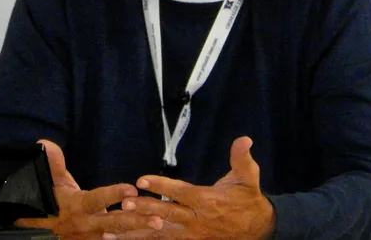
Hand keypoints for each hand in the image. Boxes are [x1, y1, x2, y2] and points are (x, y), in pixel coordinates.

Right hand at [14, 139, 164, 239]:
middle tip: (157, 219)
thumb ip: (52, 163)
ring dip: (137, 232)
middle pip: (114, 222)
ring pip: (117, 235)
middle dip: (136, 221)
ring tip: (158, 228)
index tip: (132, 188)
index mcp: (77, 206)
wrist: (35, 229)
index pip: (98, 199)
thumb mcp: (49, 181)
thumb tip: (46, 144)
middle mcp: (86, 224)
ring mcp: (90, 238)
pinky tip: (145, 236)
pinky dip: (127, 238)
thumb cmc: (46, 200)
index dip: (114, 193)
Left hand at [118, 136, 274, 239]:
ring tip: (112, 232)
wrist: (258, 229)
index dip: (160, 186)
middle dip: (144, 210)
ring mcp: (191, 235)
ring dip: (136, 233)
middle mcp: (195, 219)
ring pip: (160, 234)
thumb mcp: (248, 178)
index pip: (179, 192)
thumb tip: (244, 139)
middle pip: (166, 214)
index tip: (141, 180)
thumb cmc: (248, 200)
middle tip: (124, 206)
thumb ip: (241, 159)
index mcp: (206, 200)